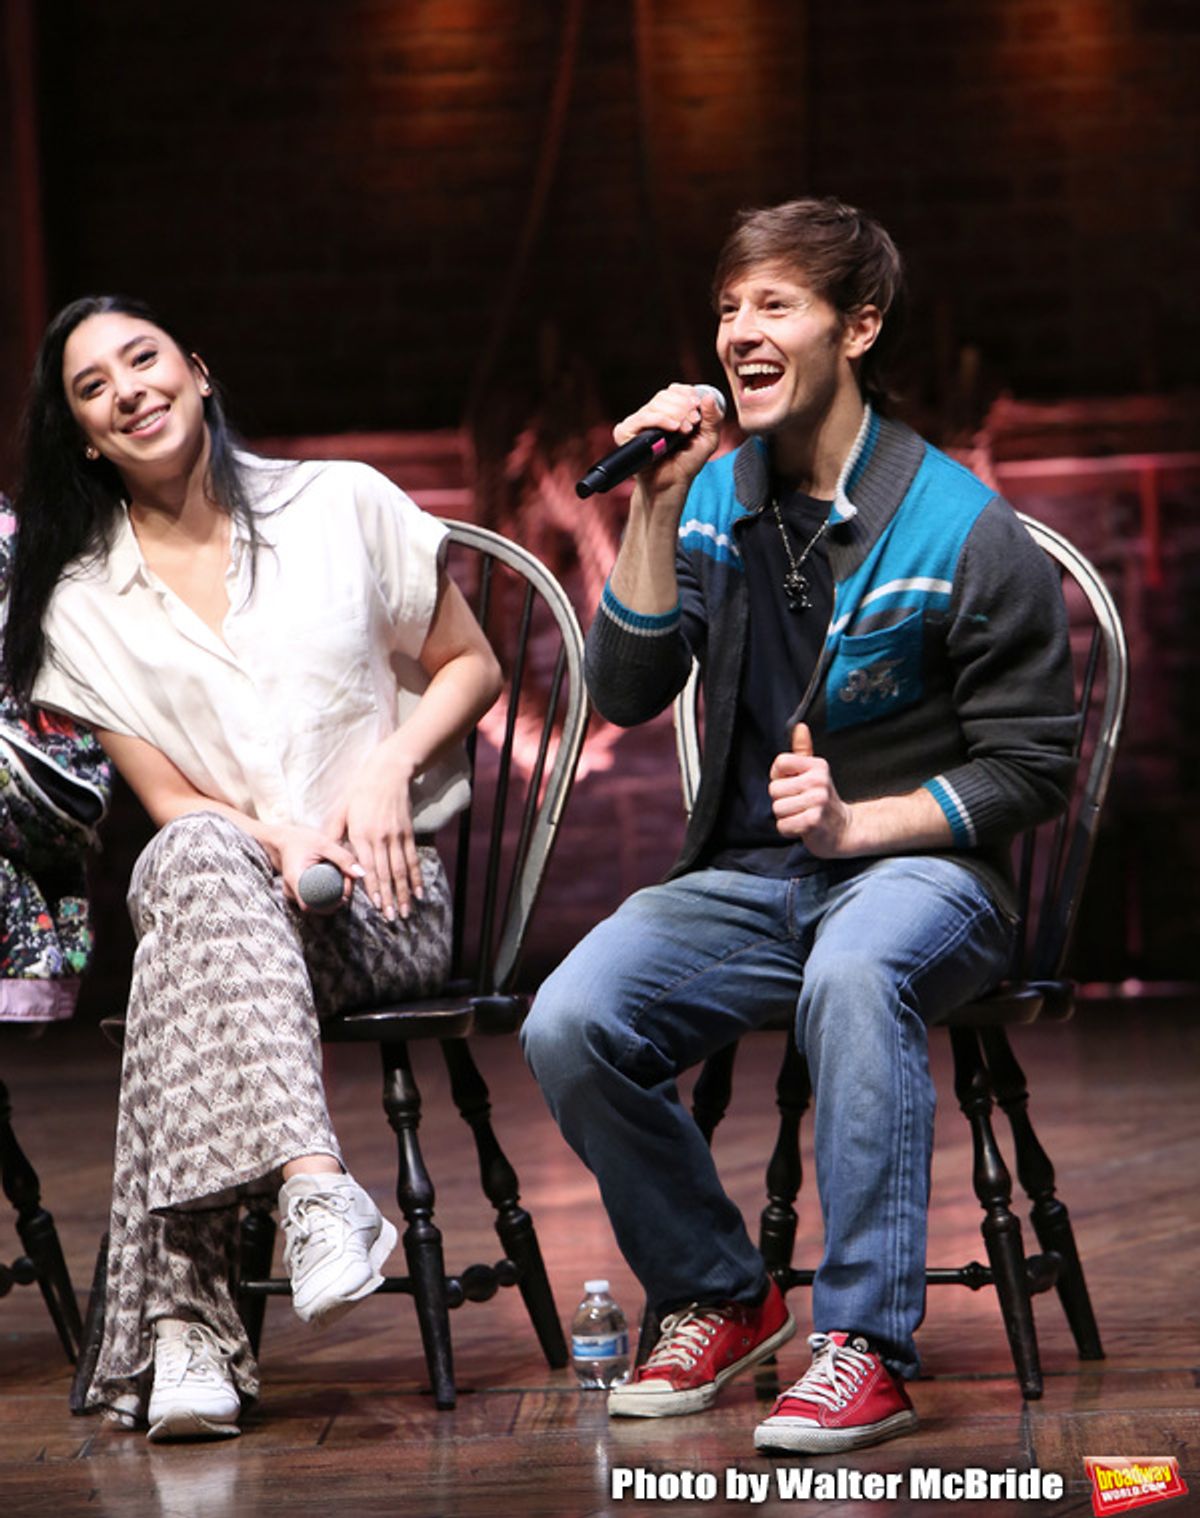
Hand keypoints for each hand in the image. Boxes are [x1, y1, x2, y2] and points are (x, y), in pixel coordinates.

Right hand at [274, 825, 361, 910]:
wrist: (285, 839)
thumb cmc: (302, 840)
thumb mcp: (325, 844)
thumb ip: (343, 858)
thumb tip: (360, 874)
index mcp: (295, 879)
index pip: (313, 905)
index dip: (332, 903)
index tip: (345, 891)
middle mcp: (290, 890)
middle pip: (318, 907)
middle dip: (337, 898)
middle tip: (347, 881)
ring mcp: (293, 894)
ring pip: (317, 905)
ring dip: (333, 896)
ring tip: (340, 879)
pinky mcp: (297, 894)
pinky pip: (315, 900)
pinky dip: (327, 893)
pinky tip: (333, 880)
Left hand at [324, 748, 422, 921]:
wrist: (386, 774)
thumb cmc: (358, 793)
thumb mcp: (340, 811)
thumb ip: (333, 835)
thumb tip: (325, 856)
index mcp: (361, 834)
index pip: (368, 867)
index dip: (373, 888)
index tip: (376, 905)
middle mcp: (380, 837)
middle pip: (387, 873)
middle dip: (390, 897)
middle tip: (392, 918)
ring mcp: (396, 836)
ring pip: (402, 869)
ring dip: (405, 892)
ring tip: (406, 911)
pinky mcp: (407, 833)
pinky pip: (413, 859)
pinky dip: (416, 877)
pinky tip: (419, 892)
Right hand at [614, 382, 723, 501]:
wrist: (671, 484)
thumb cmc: (687, 464)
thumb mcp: (708, 439)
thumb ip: (713, 418)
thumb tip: (709, 395)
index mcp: (669, 412)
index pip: (674, 390)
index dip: (686, 394)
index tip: (697, 407)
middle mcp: (652, 415)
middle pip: (665, 394)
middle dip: (683, 406)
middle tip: (693, 423)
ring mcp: (638, 423)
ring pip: (655, 403)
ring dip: (675, 413)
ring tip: (685, 431)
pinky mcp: (626, 432)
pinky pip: (642, 417)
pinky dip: (660, 419)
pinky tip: (673, 428)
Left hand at [768, 723, 853, 857]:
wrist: (843, 829)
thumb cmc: (822, 800)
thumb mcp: (815, 772)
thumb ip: (803, 751)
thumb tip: (799, 727)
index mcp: (817, 766)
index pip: (780, 763)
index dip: (779, 776)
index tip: (792, 784)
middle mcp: (818, 781)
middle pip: (774, 789)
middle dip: (782, 800)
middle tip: (799, 804)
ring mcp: (817, 801)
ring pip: (777, 808)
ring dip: (786, 816)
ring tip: (801, 814)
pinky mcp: (813, 821)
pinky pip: (783, 825)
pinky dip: (789, 829)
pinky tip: (802, 826)